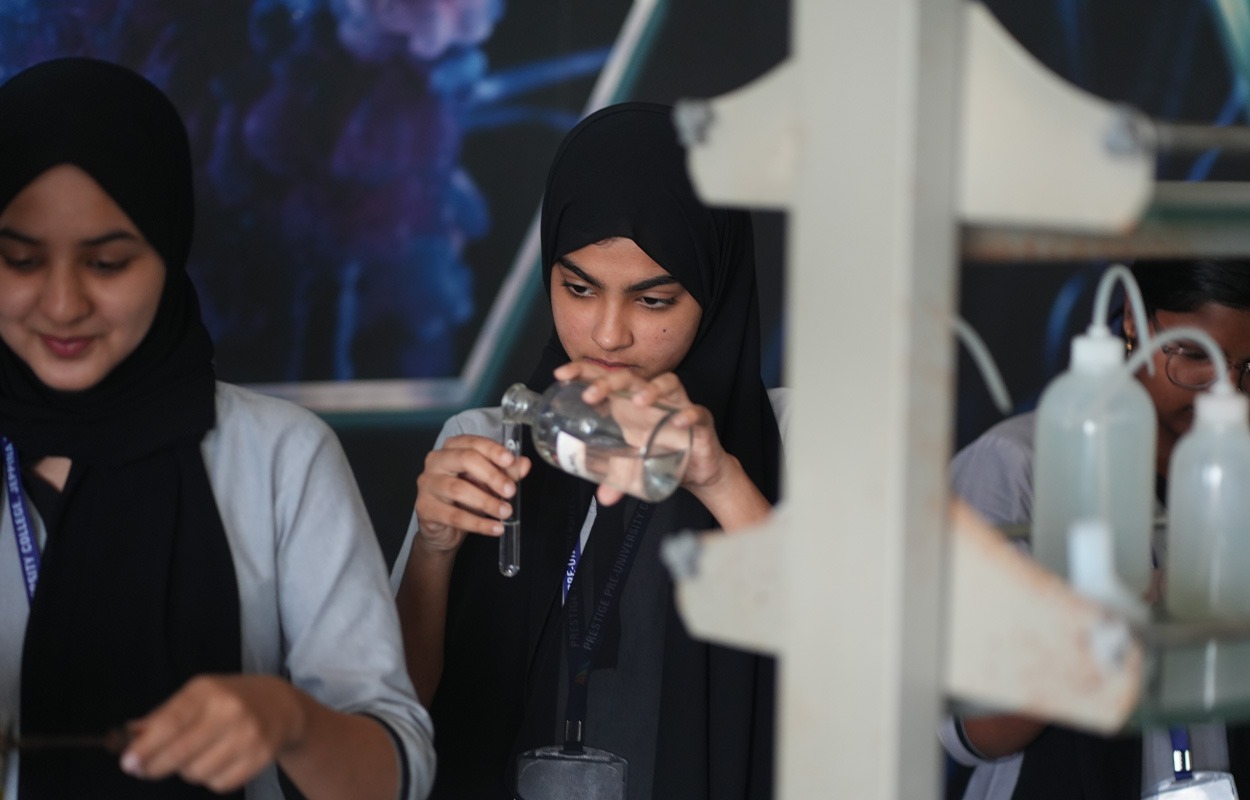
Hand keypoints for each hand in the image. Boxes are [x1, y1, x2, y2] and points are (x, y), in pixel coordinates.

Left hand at [120, 675, 303, 792]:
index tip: (128, 763)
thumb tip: (128, 736)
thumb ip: (163, 716)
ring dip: (187, 771)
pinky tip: (218, 762)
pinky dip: (211, 779)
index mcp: (209, 692)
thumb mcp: (198, 695)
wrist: (281, 705)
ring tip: (195, 756)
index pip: (171, 722)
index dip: (146, 747)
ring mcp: (248, 735)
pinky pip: (219, 784)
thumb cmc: (229, 699)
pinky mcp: (261, 757)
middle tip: (145, 769)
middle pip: (181, 753)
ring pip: (197, 773)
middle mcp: (231, 711)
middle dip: (156, 766)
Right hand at [414, 434, 531, 552]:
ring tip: (506, 512)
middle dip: (492, 475)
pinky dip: (478, 524)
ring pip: (459, 489)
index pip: (473, 443)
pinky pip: (454, 516)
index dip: (493, 450)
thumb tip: (523, 463)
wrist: (444, 530)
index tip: (510, 461)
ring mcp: (428, 484)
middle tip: (511, 491)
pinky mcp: (425, 508)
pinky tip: (495, 528)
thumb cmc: (465, 499)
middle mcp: (436, 461)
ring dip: (487, 502)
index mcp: (452, 449)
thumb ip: (505, 472)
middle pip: (465, 460)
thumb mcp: (488, 484)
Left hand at [552, 363, 735, 505]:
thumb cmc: (662, 456)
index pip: (604, 377)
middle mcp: (652, 399)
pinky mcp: (699, 421)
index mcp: (628, 404)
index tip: (560, 376)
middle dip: (609, 381)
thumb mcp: (632, 468)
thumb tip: (603, 497)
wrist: (697, 471)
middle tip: (590, 395)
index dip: (582, 371)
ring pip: (667, 383)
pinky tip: (677, 423)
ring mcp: (677, 406)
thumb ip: (616, 478)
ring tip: (637, 402)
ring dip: (650, 390)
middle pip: (630, 377)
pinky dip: (687, 415)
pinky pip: (696, 411)